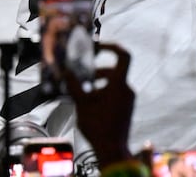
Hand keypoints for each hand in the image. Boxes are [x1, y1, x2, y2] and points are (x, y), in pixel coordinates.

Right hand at [64, 43, 134, 166]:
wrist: (112, 150)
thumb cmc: (98, 127)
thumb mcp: (82, 103)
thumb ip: (74, 85)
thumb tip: (67, 72)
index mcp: (119, 84)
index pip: (123, 56)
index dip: (112, 47)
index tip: (98, 48)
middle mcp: (127, 90)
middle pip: (112, 72)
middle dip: (96, 73)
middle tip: (82, 79)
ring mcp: (128, 100)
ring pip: (113, 84)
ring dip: (98, 85)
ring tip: (84, 95)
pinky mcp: (126, 109)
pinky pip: (116, 94)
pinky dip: (104, 94)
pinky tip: (91, 105)